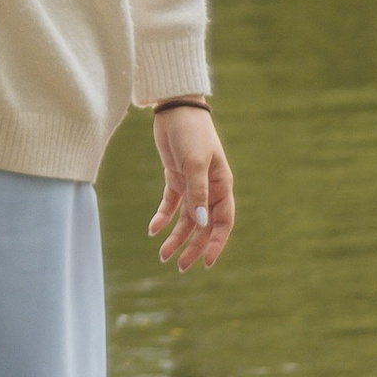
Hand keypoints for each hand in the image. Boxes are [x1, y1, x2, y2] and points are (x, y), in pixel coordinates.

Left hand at [149, 106, 234, 272]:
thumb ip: (198, 193)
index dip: (216, 243)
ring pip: (186, 219)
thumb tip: (200, 223)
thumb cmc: (192, 133)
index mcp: (222, 186)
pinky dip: (163, 218)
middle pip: (203, 226)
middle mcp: (209, 188)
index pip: (223, 222)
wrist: (175, 109)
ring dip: (176, 238)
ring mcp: (192, 184)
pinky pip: (171, 205)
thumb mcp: (195, 162)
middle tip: (180, 267)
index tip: (206, 263)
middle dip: (193, 247)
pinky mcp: (175, 178)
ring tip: (162, 255)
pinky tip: (153, 230)